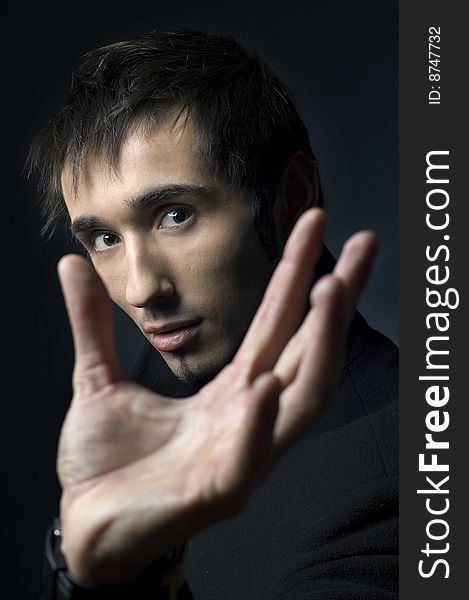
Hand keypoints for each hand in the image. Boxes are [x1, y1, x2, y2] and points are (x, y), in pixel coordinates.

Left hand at [56, 208, 375, 583]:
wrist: (84, 527)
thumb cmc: (106, 465)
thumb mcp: (99, 380)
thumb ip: (92, 325)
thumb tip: (71, 265)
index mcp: (230, 390)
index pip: (276, 322)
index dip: (297, 271)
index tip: (316, 220)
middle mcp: (250, 416)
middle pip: (309, 349)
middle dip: (339, 296)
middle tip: (365, 241)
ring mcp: (241, 453)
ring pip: (302, 397)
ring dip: (320, 345)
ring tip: (329, 290)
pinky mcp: (218, 492)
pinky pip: (249, 456)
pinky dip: (259, 422)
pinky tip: (263, 385)